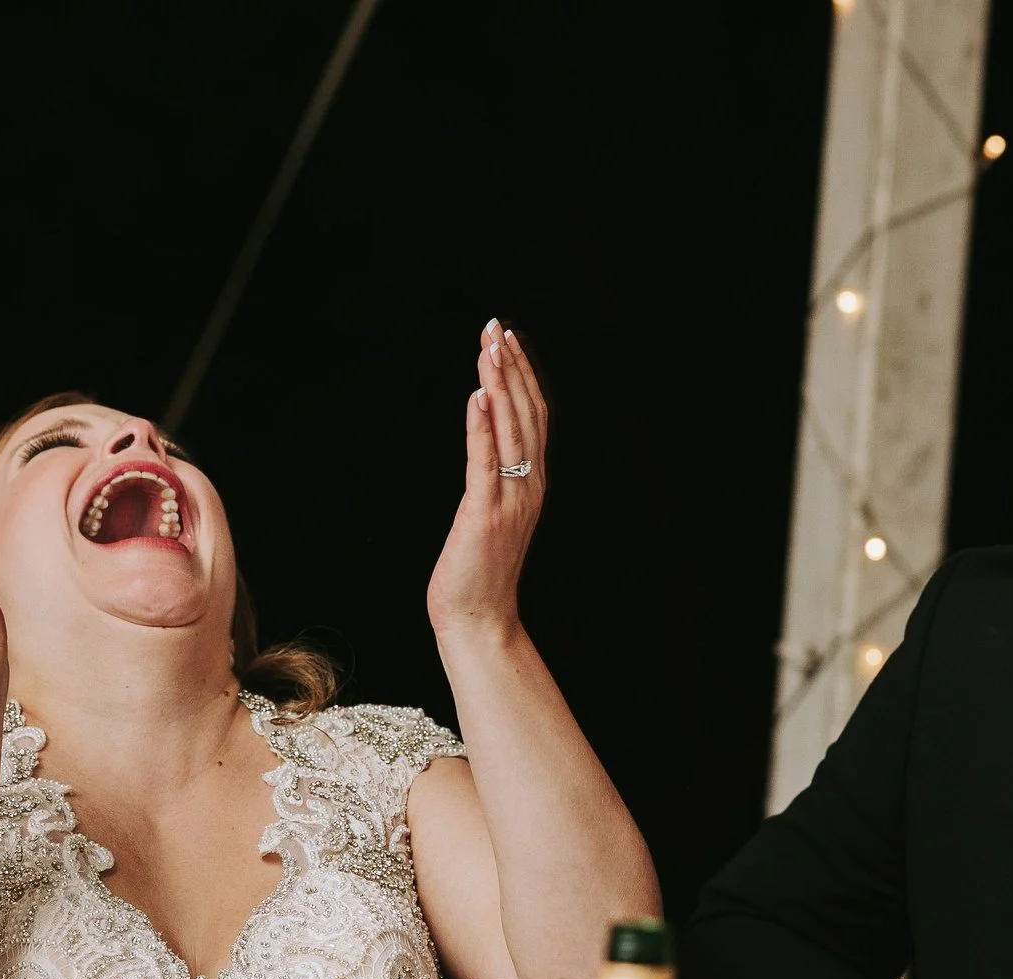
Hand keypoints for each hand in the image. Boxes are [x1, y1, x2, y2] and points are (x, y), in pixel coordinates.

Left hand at [427, 320, 547, 634]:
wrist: (479, 618)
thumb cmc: (479, 571)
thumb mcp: (494, 514)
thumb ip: (497, 477)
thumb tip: (487, 433)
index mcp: (533, 484)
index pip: (534, 417)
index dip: (524, 375)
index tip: (509, 339)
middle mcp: (529, 487)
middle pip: (527, 414)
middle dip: (511, 367)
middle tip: (496, 327)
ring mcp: (510, 500)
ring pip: (511, 430)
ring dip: (500, 384)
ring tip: (488, 347)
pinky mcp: (485, 514)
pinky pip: (485, 462)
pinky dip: (482, 426)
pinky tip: (478, 396)